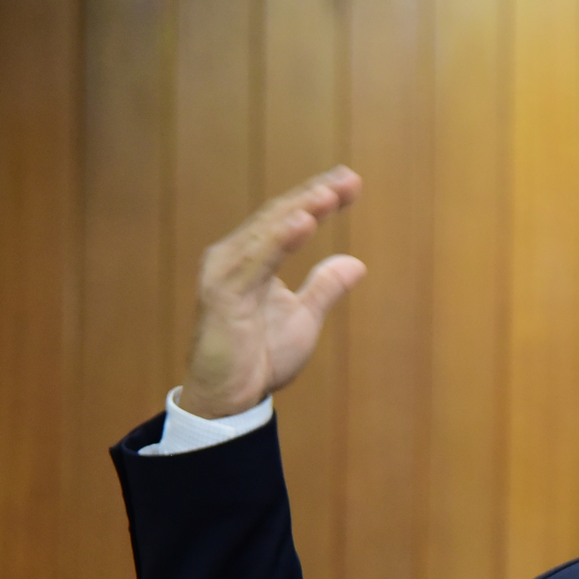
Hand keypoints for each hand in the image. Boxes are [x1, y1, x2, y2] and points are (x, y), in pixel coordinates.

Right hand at [180, 167, 365, 419]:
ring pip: (266, 232)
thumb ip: (324, 288)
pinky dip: (279, 240)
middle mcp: (234, 257)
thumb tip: (355, 263)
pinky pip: (256, 261)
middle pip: (277, 216)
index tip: (351, 182)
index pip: (288, 218)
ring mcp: (225, 273)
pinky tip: (303, 223)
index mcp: (252, 258)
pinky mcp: (223, 295)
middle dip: (314, 196)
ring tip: (328, 194)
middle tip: (348, 179)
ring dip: (299, 210)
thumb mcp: (304, 318)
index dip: (318, 198)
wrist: (229, 399)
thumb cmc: (260, 358)